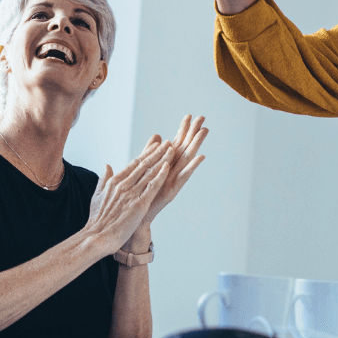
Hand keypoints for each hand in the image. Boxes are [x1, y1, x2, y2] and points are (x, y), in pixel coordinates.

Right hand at [84, 140, 174, 255]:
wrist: (97, 236)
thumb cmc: (97, 220)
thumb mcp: (97, 195)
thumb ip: (104, 179)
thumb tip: (107, 165)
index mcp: (114, 181)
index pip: (134, 163)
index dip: (146, 153)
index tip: (155, 145)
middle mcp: (124, 184)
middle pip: (144, 164)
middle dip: (157, 152)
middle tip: (168, 142)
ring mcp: (132, 193)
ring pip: (150, 172)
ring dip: (162, 159)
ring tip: (172, 149)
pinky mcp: (139, 204)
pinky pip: (152, 187)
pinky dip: (160, 175)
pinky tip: (167, 167)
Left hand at [126, 115, 209, 249]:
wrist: (133, 221)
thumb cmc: (137, 198)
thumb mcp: (142, 171)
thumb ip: (148, 154)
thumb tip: (156, 136)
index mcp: (163, 167)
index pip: (175, 144)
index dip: (182, 130)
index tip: (189, 116)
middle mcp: (170, 173)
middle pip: (184, 148)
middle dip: (192, 133)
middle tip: (202, 117)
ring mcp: (172, 182)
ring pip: (186, 159)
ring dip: (196, 145)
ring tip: (204, 130)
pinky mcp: (171, 191)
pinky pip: (183, 177)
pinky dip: (192, 167)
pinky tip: (200, 157)